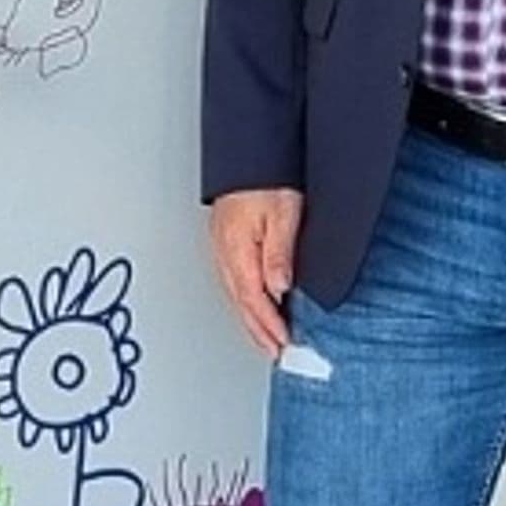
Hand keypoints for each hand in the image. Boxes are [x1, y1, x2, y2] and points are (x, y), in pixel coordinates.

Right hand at [207, 189, 300, 360]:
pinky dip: (244, 301)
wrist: (249, 153)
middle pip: (241, 303)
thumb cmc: (267, 179)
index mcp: (237, 249)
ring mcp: (221, 247)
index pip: (254, 298)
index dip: (269, 324)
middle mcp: (225, 252)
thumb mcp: (283, 213)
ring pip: (234, 294)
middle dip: (258, 331)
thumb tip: (278, 288)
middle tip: (274, 352)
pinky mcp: (223, 241)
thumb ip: (279, 253)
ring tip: (265, 338)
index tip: (283, 342)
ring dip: (250, 320)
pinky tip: (252, 306)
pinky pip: (232, 281)